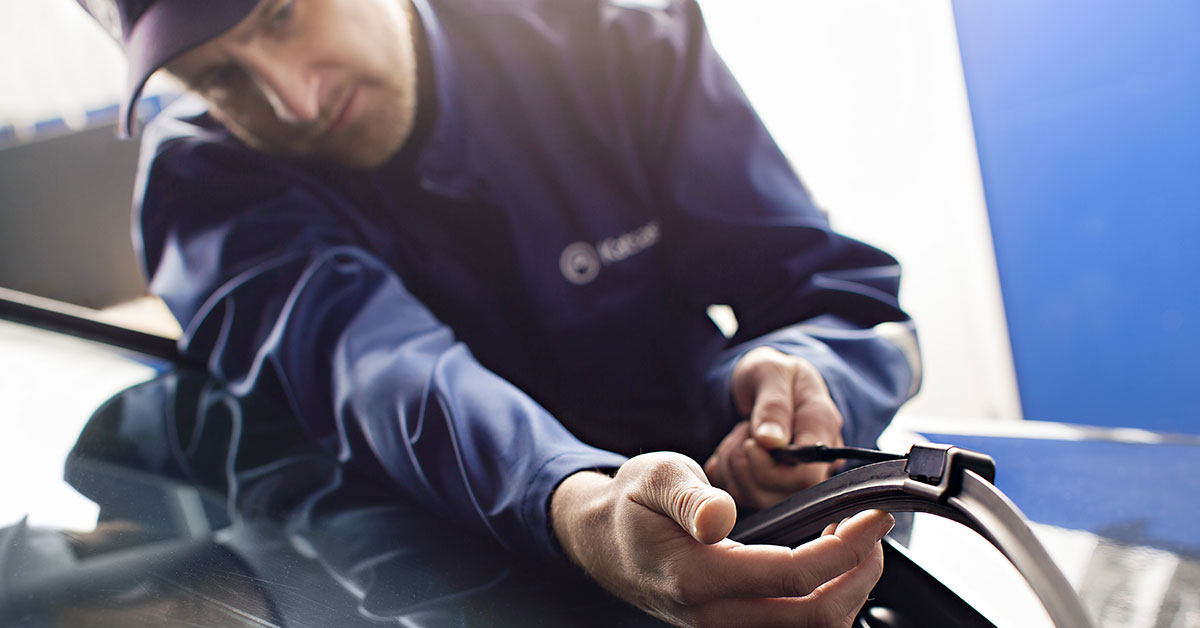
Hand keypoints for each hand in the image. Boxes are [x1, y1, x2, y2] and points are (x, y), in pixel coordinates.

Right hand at [550, 452, 891, 627]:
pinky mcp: (733, 626)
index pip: (793, 574)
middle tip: (875, 530)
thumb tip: (720, 517)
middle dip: (861, 574)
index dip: (846, 548)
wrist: (601, 541)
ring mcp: (723, 627)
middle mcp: (713, 614)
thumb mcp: (655, 478)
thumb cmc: (632, 505)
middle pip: (815, 616)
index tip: (874, 516)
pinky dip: (826, 601)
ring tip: (857, 545)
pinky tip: (831, 565)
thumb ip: (689, 497)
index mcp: (696, 575)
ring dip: (848, 592)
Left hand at [704, 347, 844, 508]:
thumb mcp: (770, 372)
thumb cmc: (772, 373)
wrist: (765, 381)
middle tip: (741, 432)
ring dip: (734, 467)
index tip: (749, 440)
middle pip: (780, 496)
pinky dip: (725, 474)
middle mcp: (816, 462)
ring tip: (739, 436)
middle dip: (745, 466)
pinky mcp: (771, 487)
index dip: (769, 468)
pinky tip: (732, 450)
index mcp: (822, 429)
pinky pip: (741, 498)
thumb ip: (773, 404)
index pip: (804, 477)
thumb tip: (771, 441)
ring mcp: (794, 479)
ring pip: (758, 500)